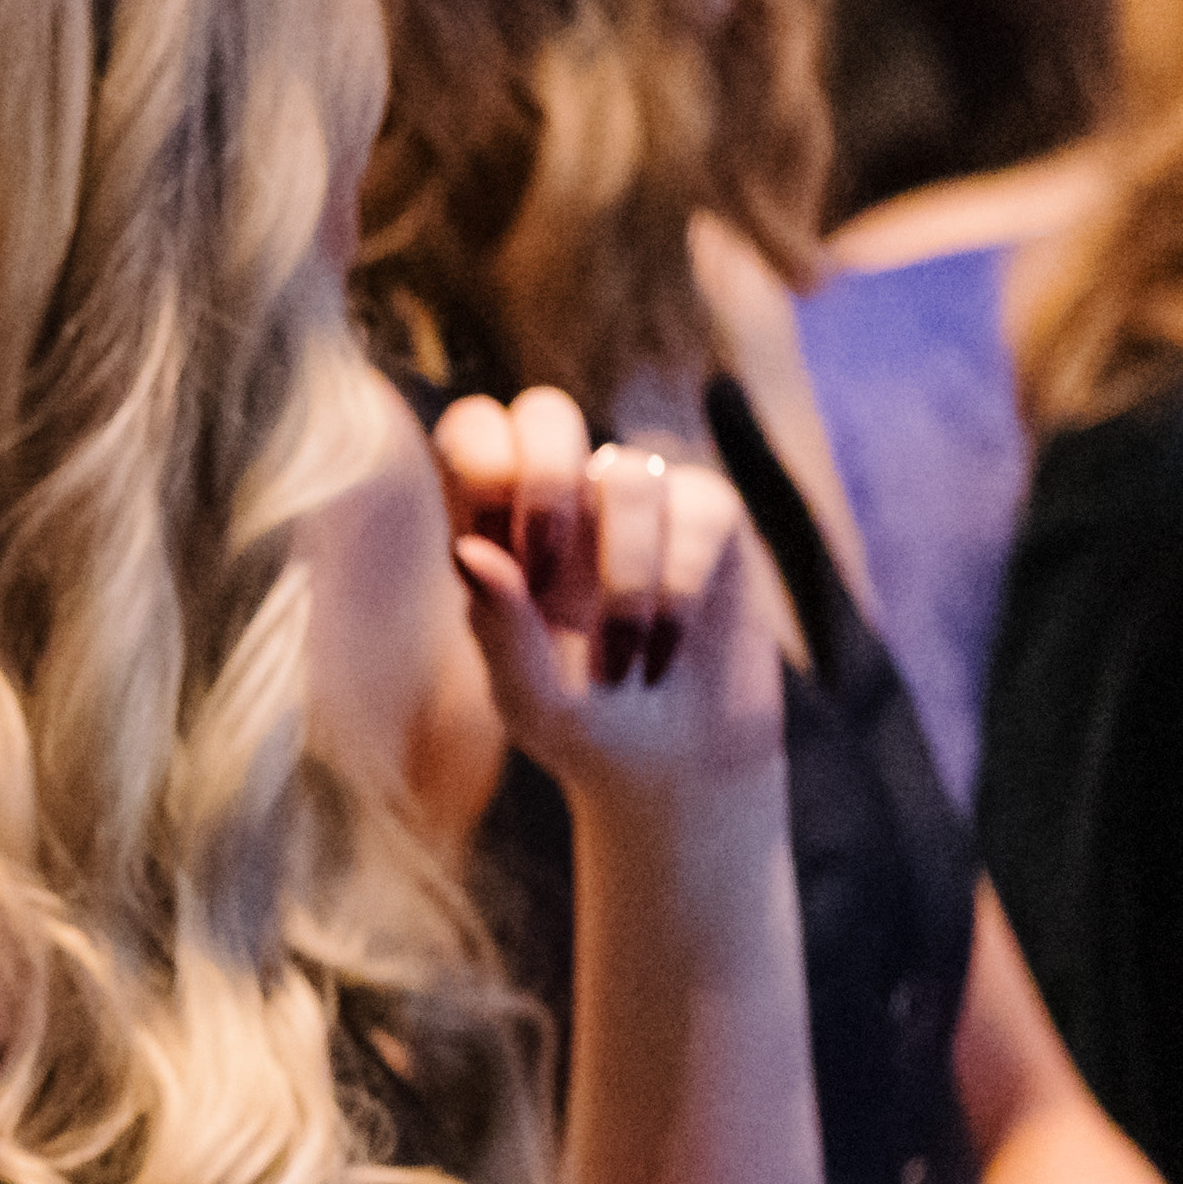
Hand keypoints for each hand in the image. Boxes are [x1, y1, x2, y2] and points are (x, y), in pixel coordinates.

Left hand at [426, 392, 780, 814]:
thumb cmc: (584, 728)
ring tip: (621, 666)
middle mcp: (571, 500)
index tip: (494, 544)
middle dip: (543, 481)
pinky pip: (699, 509)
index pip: (473, 433)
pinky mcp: (713, 523)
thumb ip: (499, 626)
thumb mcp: (528, 696)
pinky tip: (663, 654)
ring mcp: (645, 504)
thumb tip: (469, 551)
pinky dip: (676, 593)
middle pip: (546, 411)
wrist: (676, 771)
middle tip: (543, 569)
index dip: (479, 459)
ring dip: (623, 583)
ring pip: (629, 474)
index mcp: (503, 527)